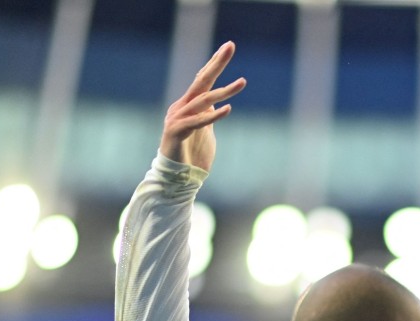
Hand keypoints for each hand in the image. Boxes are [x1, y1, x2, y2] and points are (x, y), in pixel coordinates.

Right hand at [160, 41, 245, 170]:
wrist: (177, 176)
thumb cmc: (192, 154)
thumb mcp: (206, 129)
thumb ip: (210, 115)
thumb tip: (218, 104)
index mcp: (190, 104)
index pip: (204, 78)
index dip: (215, 62)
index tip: (229, 46)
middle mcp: (182, 106)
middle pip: (202, 80)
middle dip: (217, 63)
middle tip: (230, 46)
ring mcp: (178, 118)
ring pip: (203, 100)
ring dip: (224, 92)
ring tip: (242, 83)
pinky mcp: (177, 132)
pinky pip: (197, 122)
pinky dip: (213, 116)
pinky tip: (228, 109)